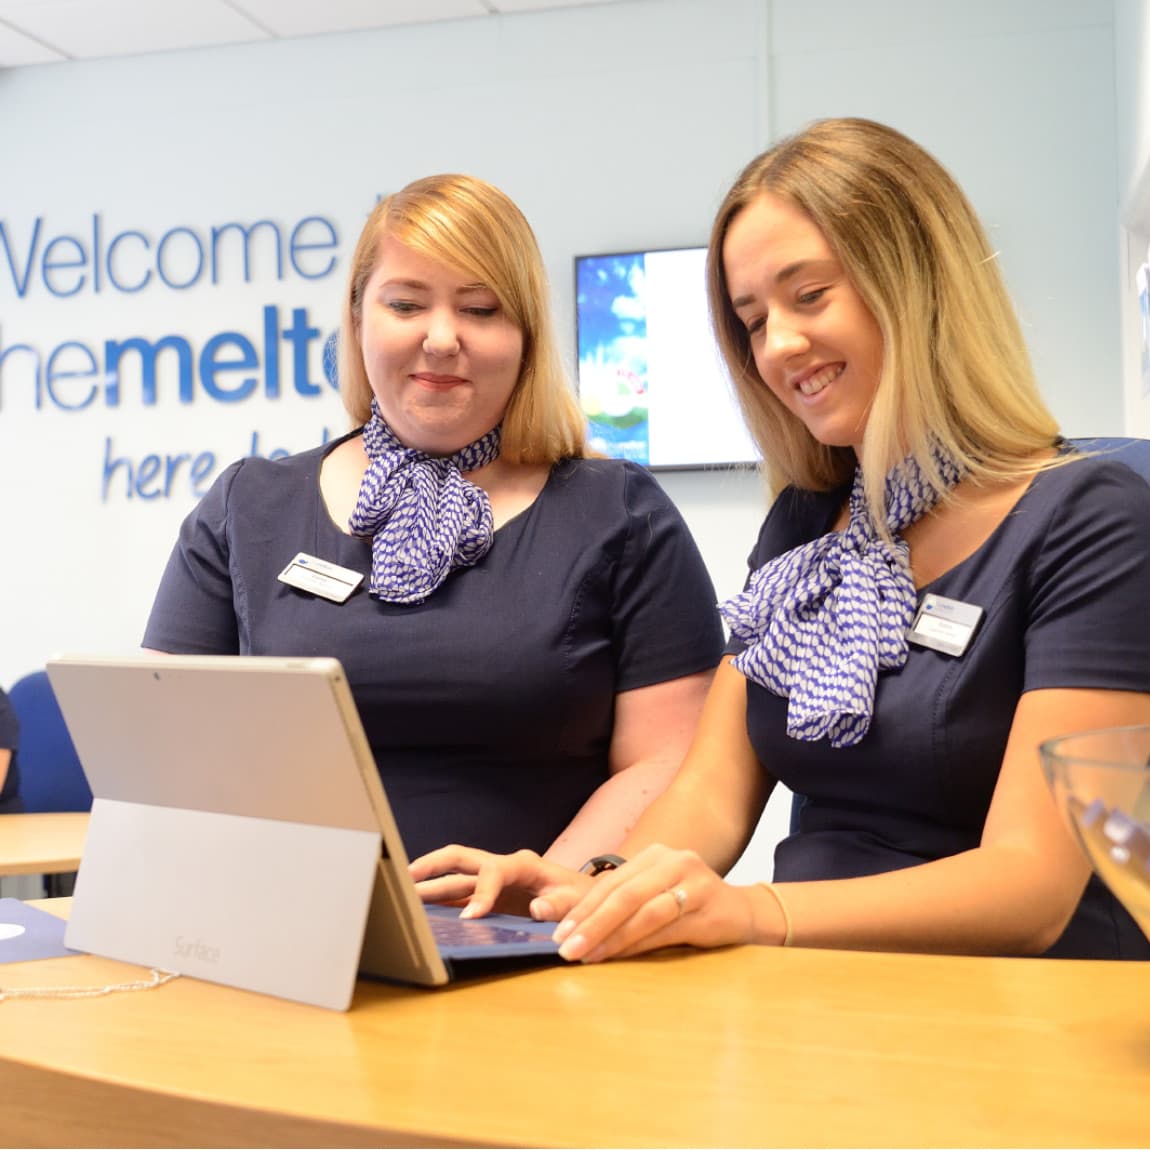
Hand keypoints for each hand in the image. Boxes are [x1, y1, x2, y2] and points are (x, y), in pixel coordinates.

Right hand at [410, 845, 592, 920]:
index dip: (481, 892)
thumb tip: (536, 909)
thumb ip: (559, 905)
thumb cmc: (582, 899)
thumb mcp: (578, 902)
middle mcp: (503, 867)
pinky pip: (458, 893)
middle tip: (405, 877)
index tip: (471, 917)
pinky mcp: (488, 895)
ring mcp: (493, 880)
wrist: (586, 901)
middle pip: (460, 857)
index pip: (494, 871)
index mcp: (524, 864)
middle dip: (433, 864)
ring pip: (453, 876)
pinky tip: (421, 909)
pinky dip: (439, 899)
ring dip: (428, 883)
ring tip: (401, 894)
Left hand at [551, 844, 778, 961]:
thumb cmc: (689, 908)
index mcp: (654, 855)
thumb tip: (573, 929)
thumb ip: (623, 905)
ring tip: (585, 955)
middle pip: (623, 894)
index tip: (556, 931)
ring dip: (610, 936)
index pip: (610, 882)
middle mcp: (673, 861)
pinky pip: (665, 927)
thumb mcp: (655, 896)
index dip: (581, 907)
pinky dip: (637, 943)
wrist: (743, 913)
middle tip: (565, 947)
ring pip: (642, 911)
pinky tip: (619, 956)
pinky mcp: (707, 906)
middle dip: (590, 923)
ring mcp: (692, 881)